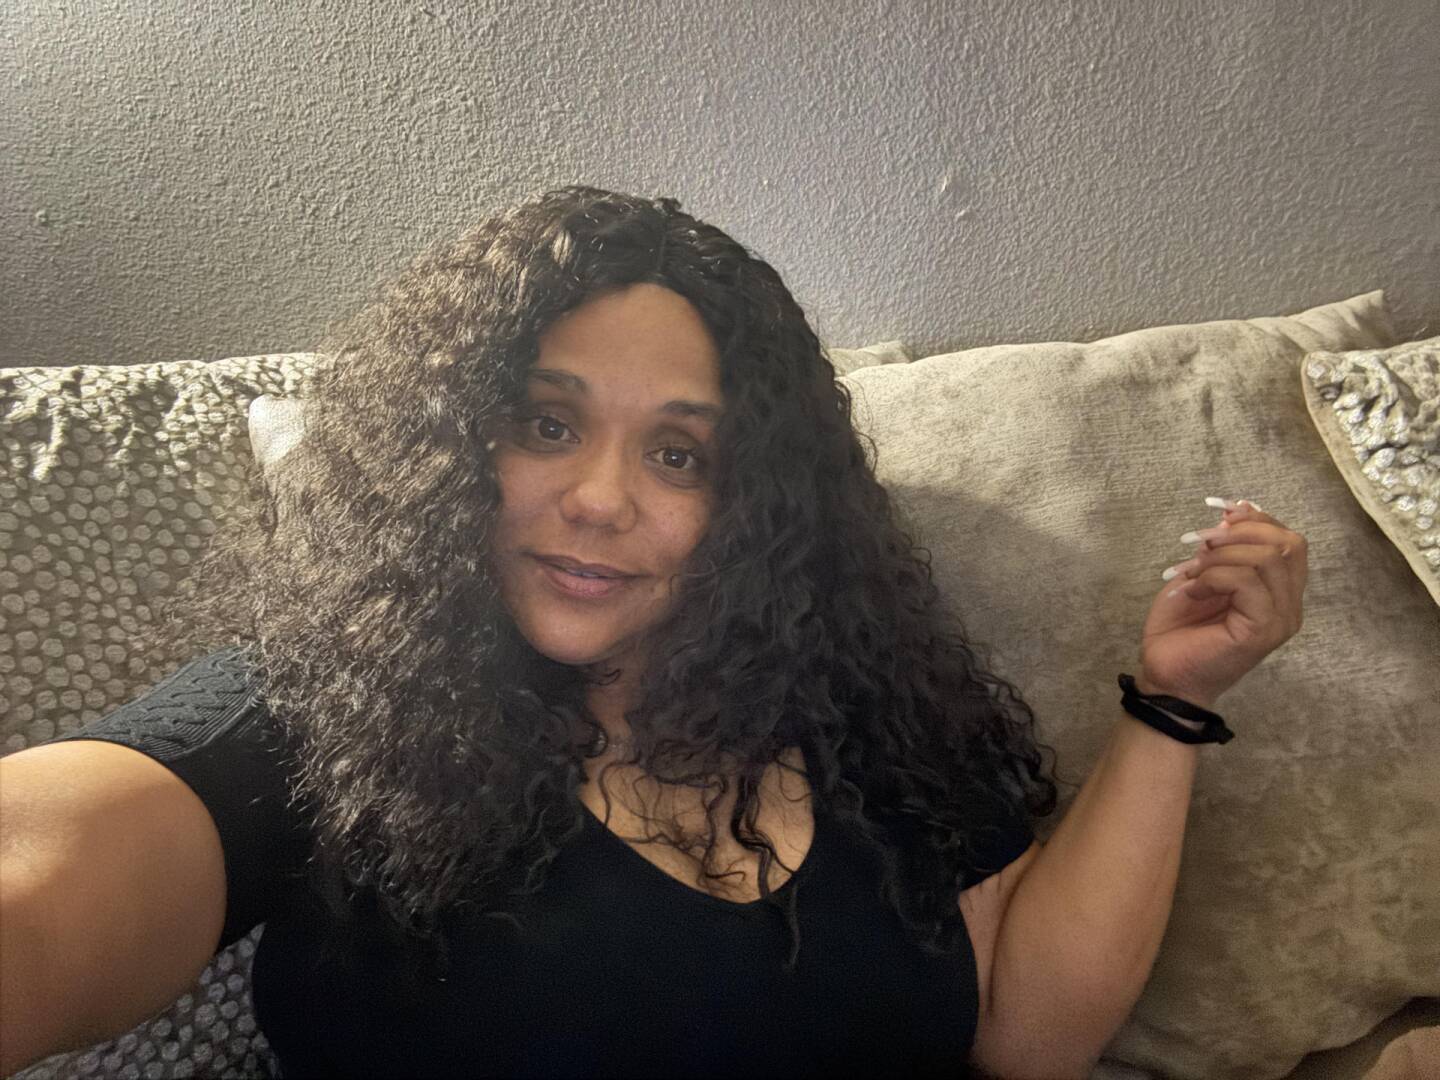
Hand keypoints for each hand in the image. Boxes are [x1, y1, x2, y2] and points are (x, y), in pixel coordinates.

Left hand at [1137, 501, 1308, 708]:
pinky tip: (1193, 590)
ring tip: (1193, 572)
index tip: (1220, 513)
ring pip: (1267, 558)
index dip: (1257, 519)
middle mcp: (1289, 605)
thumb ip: (1223, 548)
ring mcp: (1281, 619)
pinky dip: (1213, 576)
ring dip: (1220, 556)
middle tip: (1201, 543)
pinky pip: (1246, 582)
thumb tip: (1233, 511)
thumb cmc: (1182, 629)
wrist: (1166, 674)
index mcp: (1280, 591)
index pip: (1290, 540)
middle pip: (1288, 543)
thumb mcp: (1201, 575)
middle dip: (1240, 532)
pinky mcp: (1263, 630)